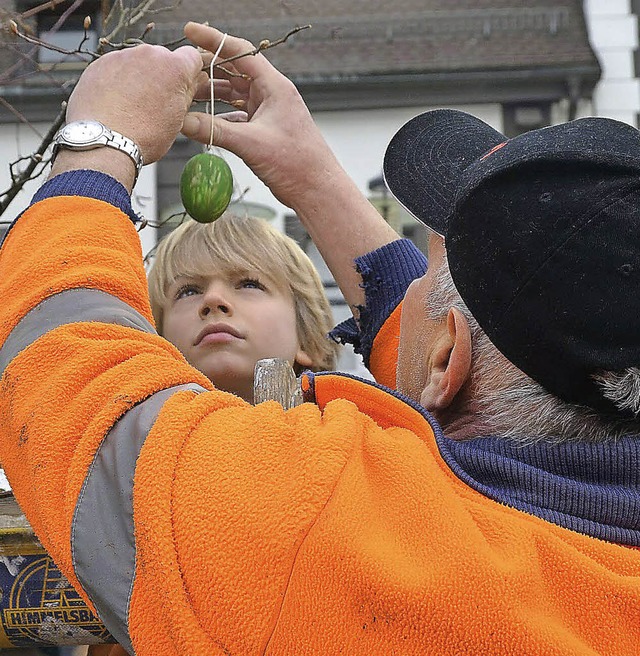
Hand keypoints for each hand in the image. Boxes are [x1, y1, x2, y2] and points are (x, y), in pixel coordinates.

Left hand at [65, 44, 203, 165]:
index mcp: (174, 67)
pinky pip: (116, 68)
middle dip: (163, 76)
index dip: (190, 72)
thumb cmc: (143, 135)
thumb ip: (187, 93)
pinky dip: (119, 81)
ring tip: (134, 106)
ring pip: (138, 63)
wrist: (104, 141)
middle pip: (163, 58)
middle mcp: (149, 54)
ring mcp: (123, 56)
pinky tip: (117, 103)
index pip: (192, 56)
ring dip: (140, 78)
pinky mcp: (101, 63)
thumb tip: (193, 82)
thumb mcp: (177, 119)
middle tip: (158, 102)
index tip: (185, 85)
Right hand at [181, 23, 398, 315]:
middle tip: (181, 70)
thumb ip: (214, 130)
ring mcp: (269, 113)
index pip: (240, 52)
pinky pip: (238, 117)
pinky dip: (221, 118)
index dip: (213, 40)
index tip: (189, 31)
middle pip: (234, 72)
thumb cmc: (297, 164)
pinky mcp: (266, 132)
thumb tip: (182, 121)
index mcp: (274, 87)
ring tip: (186, 96)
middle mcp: (272, 95)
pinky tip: (204, 123)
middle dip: (208, 69)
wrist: (318, 190)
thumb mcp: (251, 144)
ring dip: (212, 95)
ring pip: (235, 96)